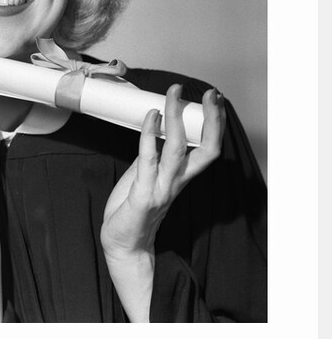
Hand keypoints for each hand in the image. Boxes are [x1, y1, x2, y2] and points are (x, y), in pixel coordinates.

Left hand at [100, 84, 224, 258]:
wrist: (123, 244)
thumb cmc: (133, 208)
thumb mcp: (147, 175)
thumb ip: (154, 154)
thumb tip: (155, 127)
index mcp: (182, 177)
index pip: (209, 148)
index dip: (215, 124)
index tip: (214, 100)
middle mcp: (177, 181)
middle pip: (206, 148)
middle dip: (211, 119)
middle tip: (210, 94)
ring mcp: (162, 188)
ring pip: (177, 149)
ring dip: (176, 118)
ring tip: (174, 95)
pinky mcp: (143, 195)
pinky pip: (148, 160)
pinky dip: (150, 135)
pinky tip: (151, 116)